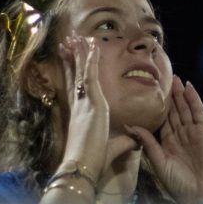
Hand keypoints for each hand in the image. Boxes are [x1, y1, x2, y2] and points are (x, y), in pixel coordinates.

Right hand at [57, 36, 135, 184]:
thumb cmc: (95, 160)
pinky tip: (90, 45)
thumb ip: (125, 140)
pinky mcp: (92, 101)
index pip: (76, 87)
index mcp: (82, 114)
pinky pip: (90, 74)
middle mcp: (80, 105)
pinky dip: (89, 59)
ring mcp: (84, 101)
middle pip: (74, 75)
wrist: (83, 166)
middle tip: (66, 42)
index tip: (69, 59)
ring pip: (81, 71)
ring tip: (74, 37)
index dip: (72, 72)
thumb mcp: (114, 146)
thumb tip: (135, 138)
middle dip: (71, 57)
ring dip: (78, 53)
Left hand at [128, 77, 202, 203]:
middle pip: (175, 111)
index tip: (148, 93)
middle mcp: (182, 135)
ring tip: (174, 78)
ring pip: (186, 108)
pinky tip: (188, 87)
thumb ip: (147, 142)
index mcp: (169, 143)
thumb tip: (130, 125)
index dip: (157, 108)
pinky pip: (199, 111)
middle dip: (169, 96)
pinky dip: (194, 99)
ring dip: (180, 93)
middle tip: (162, 78)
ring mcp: (194, 132)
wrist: (202, 193)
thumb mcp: (158, 161)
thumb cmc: (179, 183)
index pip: (162, 121)